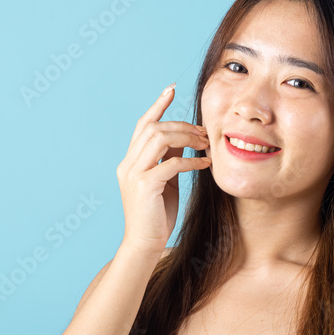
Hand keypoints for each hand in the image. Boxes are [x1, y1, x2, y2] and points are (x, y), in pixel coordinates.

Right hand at [116, 83, 210, 254]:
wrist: (144, 245)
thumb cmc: (157, 215)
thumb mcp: (164, 181)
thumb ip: (168, 158)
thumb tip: (182, 137)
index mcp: (130, 162)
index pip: (142, 125)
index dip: (157, 105)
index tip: (171, 89)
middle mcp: (128, 165)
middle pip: (153, 128)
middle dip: (181, 124)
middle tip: (204, 132)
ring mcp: (134, 175)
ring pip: (158, 139)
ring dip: (186, 138)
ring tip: (205, 144)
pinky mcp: (145, 186)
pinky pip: (170, 163)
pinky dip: (191, 160)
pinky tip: (205, 163)